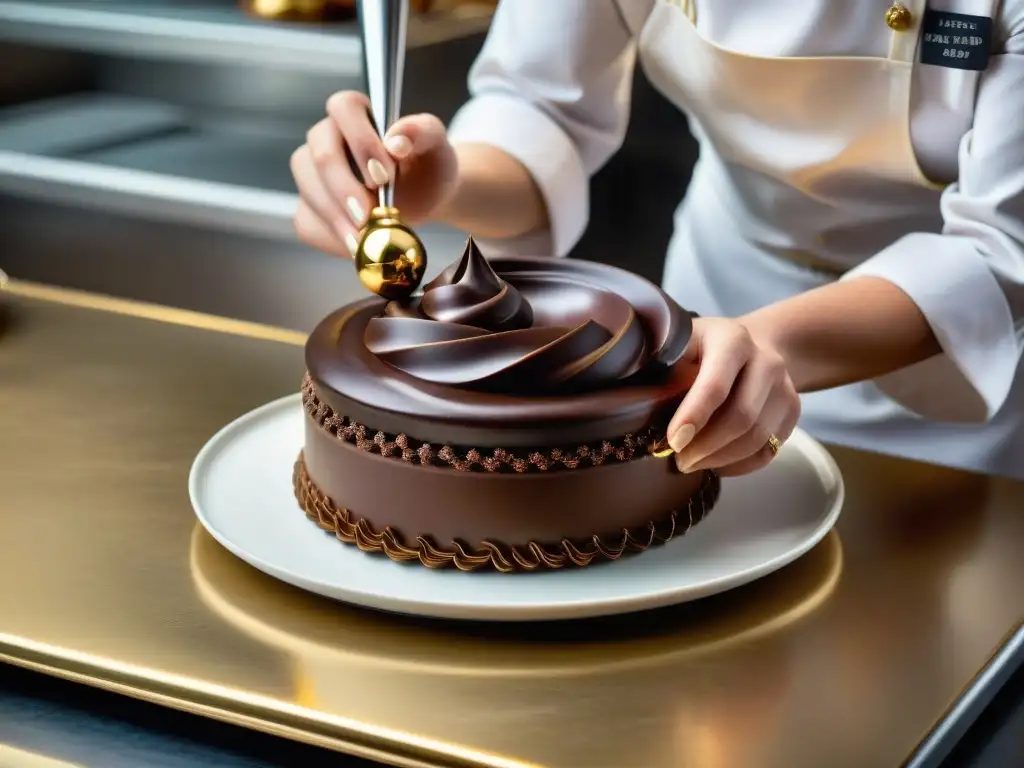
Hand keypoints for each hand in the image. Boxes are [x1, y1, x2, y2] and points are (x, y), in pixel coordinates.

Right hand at [290, 91, 458, 257]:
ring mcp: (313, 175)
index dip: (360, 141)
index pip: (342, 108)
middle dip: (342, 188)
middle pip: (319, 155)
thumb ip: (421, 132)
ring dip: (335, 219)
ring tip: (362, 241)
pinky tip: (356, 248)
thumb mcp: (436, 145)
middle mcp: (326, 138)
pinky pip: (308, 223)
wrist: (427, 197)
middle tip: (366, 216)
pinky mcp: (311, 208)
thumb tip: (396, 141)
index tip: (383, 176)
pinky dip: (331, 239)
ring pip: (309, 191)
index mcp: (354, 112)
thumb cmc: (427, 164)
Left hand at [666, 317, 800, 476]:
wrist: (751, 345)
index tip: (672, 442)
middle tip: (678, 461)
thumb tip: (634, 404)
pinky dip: (740, 465)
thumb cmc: (702, 349)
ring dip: (720, 459)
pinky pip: (768, 450)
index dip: (693, 417)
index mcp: (732, 339)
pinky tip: (716, 464)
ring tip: (692, 464)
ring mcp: (784, 386)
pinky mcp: (792, 410)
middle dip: (706, 447)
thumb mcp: (679, 345)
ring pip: (757, 438)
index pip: (716, 385)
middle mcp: (766, 360)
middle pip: (741, 417)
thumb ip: (662, 368)